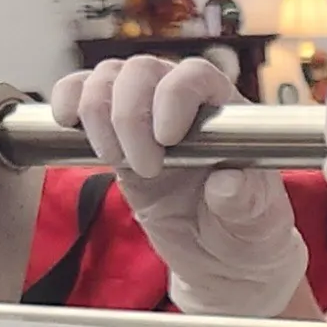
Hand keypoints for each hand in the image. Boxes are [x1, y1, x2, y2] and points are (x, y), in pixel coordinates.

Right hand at [49, 57, 307, 316]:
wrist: (220, 255)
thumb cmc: (246, 229)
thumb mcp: (258, 224)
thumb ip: (247, 202)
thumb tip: (227, 183)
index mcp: (227, 114)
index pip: (195, 77)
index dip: (174, 96)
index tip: (167, 138)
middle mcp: (184, 103)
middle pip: (142, 70)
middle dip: (130, 115)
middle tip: (145, 168)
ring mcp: (146, 116)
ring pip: (108, 77)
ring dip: (98, 113)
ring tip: (115, 160)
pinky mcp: (114, 136)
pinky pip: (81, 94)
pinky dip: (68, 100)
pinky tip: (69, 125)